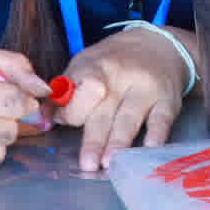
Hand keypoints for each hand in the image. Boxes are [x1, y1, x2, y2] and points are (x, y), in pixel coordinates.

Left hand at [53, 22, 199, 170]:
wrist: (158, 44)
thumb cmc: (113, 62)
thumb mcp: (85, 66)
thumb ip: (64, 93)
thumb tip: (42, 120)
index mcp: (95, 68)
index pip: (80, 93)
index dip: (70, 111)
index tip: (63, 125)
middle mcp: (120, 77)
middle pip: (104, 111)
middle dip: (95, 139)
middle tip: (87, 164)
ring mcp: (145, 88)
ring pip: (130, 117)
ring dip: (119, 142)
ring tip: (110, 163)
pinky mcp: (167, 99)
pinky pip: (162, 117)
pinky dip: (157, 133)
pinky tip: (149, 148)